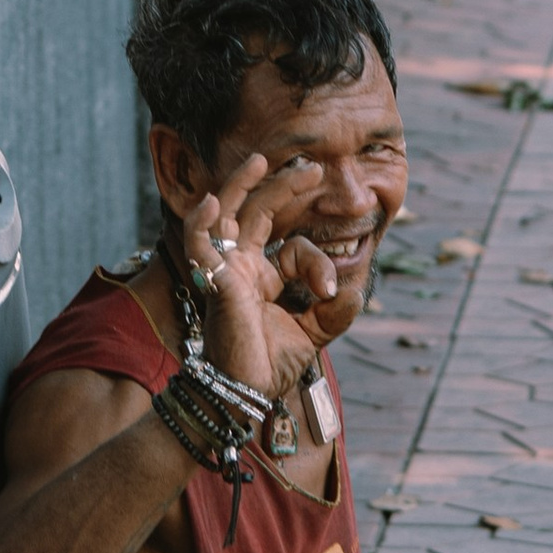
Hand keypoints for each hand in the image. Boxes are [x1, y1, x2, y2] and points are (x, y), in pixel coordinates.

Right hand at [176, 148, 338, 392]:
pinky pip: (199, 244)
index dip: (318, 262)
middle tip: (311, 166)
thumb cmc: (269, 365)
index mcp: (263, 275)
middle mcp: (242, 266)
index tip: (330, 292)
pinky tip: (214, 203)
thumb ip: (335, 310)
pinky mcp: (212, 281)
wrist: (245, 393)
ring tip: (259, 160)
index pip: (294, 247)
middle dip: (283, 186)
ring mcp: (225, 269)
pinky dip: (202, 222)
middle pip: (258, 211)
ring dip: (240, 185)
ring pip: (226, 213)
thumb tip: (354, 289)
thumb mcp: (315, 333)